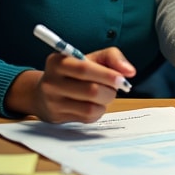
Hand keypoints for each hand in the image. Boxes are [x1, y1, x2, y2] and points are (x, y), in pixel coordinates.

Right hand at [8, 46, 135, 123]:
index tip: (121, 79)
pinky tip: (94, 104)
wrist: (44, 93)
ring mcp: (52, 102)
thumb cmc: (74, 72)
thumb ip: (112, 57)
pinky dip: (97, 111)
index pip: (84, 69)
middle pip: (91, 90)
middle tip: (115, 87)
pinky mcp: (57, 117)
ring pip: (90, 107)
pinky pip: (86, 118)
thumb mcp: (90, 57)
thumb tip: (129, 71)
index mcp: (58, 62)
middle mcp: (51, 82)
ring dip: (105, 102)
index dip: (107, 75)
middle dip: (110, 90)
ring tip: (104, 95)